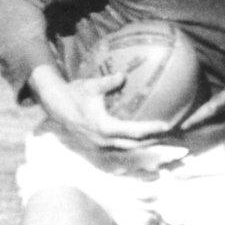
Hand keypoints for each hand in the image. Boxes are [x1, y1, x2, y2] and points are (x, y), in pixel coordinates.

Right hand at [30, 65, 171, 148]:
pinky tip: (141, 139)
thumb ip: (109, 82)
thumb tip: (123, 75)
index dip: (151, 129)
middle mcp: (103, 141)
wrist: (55, 106)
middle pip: (135, 145)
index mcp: (104, 128)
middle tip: (169, 134)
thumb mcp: (91, 86)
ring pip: (127, 149)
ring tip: (160, 138)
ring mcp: (98, 146)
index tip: (167, 125)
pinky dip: (131, 144)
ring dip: (143, 145)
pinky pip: (118, 148)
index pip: (134, 132)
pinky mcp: (95, 147)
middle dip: (153, 141)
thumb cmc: (74, 94)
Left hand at [181, 32, 224, 129]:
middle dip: (195, 121)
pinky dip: (198, 118)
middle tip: (179, 128)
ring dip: (194, 122)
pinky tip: (185, 122)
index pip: (217, 104)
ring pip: (209, 117)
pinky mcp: (224, 107)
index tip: (194, 118)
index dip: (205, 111)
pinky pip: (209, 114)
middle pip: (209, 115)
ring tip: (177, 128)